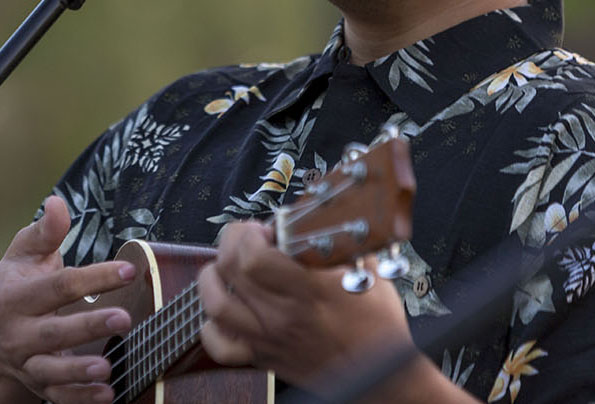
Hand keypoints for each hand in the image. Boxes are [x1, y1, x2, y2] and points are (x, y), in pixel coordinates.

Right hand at [0, 196, 136, 403]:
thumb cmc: (17, 284)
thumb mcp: (24, 252)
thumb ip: (45, 231)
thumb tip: (58, 203)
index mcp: (15, 297)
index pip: (60, 285)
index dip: (95, 277)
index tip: (130, 269)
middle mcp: (17, 333)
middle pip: (54, 331)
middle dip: (88, 326)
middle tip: (124, 319)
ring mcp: (26, 362)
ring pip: (51, 371)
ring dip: (79, 370)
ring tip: (108, 366)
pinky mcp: (38, 384)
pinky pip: (58, 396)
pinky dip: (81, 399)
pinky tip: (107, 395)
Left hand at [197, 220, 413, 393]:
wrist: (383, 377)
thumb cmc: (379, 326)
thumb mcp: (369, 271)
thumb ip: (344, 242)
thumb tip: (329, 217)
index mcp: (308, 290)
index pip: (252, 257)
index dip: (249, 234)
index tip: (265, 227)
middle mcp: (282, 315)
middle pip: (230, 270)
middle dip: (231, 241)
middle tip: (247, 236)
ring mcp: (269, 338)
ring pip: (216, 305)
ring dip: (213, 276)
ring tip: (226, 263)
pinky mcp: (265, 358)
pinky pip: (221, 346)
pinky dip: (211, 325)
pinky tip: (224, 307)